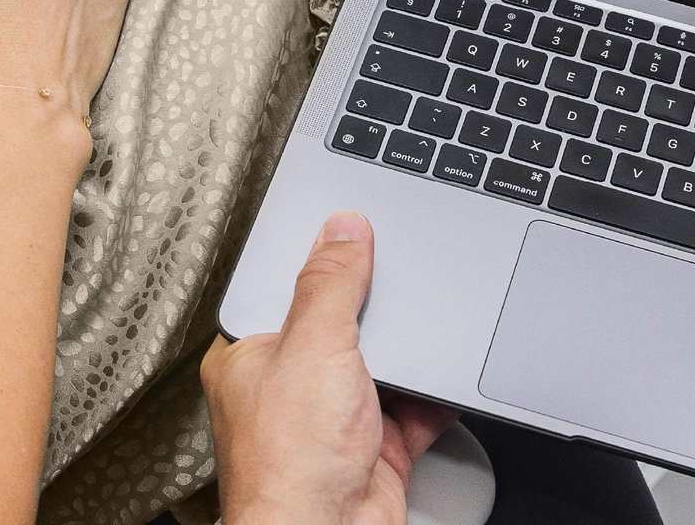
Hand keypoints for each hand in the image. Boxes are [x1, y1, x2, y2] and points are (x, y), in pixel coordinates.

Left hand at [201, 213, 459, 524]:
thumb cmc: (288, 464)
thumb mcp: (312, 346)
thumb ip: (330, 283)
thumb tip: (342, 230)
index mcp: (251, 355)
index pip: (287, 289)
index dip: (322, 265)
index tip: (357, 241)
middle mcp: (289, 387)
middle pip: (342, 327)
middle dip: (375, 316)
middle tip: (399, 290)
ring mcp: (333, 420)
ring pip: (382, 368)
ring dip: (409, 358)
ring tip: (423, 335)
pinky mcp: (374, 448)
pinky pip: (413, 409)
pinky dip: (433, 397)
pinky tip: (442, 381)